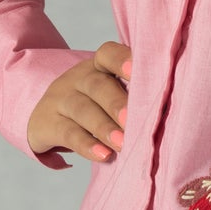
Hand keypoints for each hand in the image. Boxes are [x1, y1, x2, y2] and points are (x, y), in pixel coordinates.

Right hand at [27, 41, 132, 163]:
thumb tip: (164, 114)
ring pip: (83, 109)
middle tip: (133, 121)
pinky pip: (68, 133)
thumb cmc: (92, 104)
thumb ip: (131, 96)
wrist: (46, 117)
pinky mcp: (47, 123)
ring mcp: (60, 99)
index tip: (136, 70)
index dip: (121, 59)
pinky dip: (87, 145)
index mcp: (99, 66)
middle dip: (117, 103)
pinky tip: (103, 155)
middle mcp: (78, 78)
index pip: (108, 54)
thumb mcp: (107, 93)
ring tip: (122, 144)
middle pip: (97, 85)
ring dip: (104, 127)